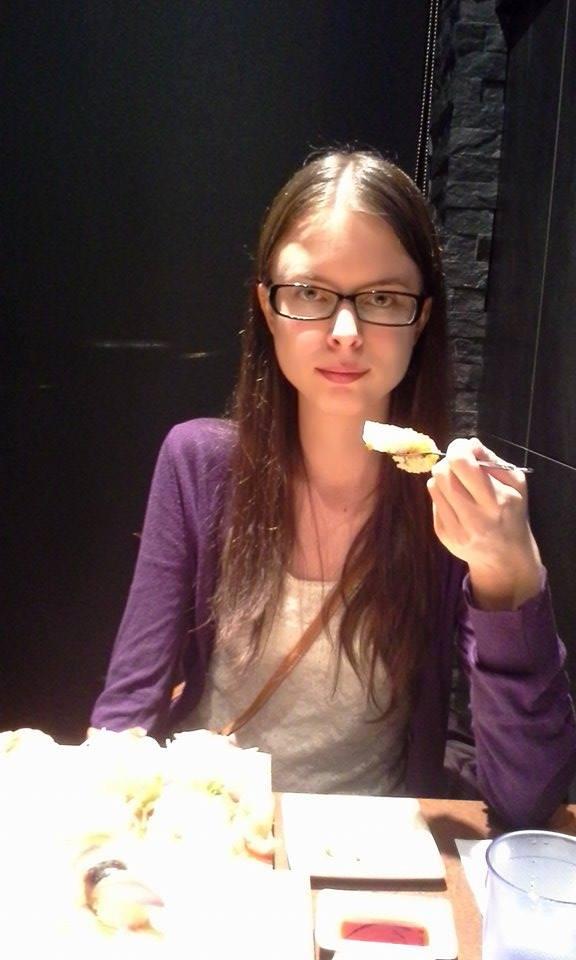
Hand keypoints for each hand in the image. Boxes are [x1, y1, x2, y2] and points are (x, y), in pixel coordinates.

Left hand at [426, 438, 542, 608]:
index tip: (464, 448)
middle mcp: (474, 517)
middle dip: (449, 461)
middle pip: (443, 472)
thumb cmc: (512, 513)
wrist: (504, 557)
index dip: (459, 449)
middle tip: (460, 464)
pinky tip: (457, 501)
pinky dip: (442, 494)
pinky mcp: (442, 534)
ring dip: (443, 477)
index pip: (462, 464)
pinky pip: (433, 501)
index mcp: (495, 501)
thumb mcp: (515, 484)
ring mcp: (455, 528)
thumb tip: (469, 444)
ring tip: (459, 482)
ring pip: (433, 485)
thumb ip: (492, 461)